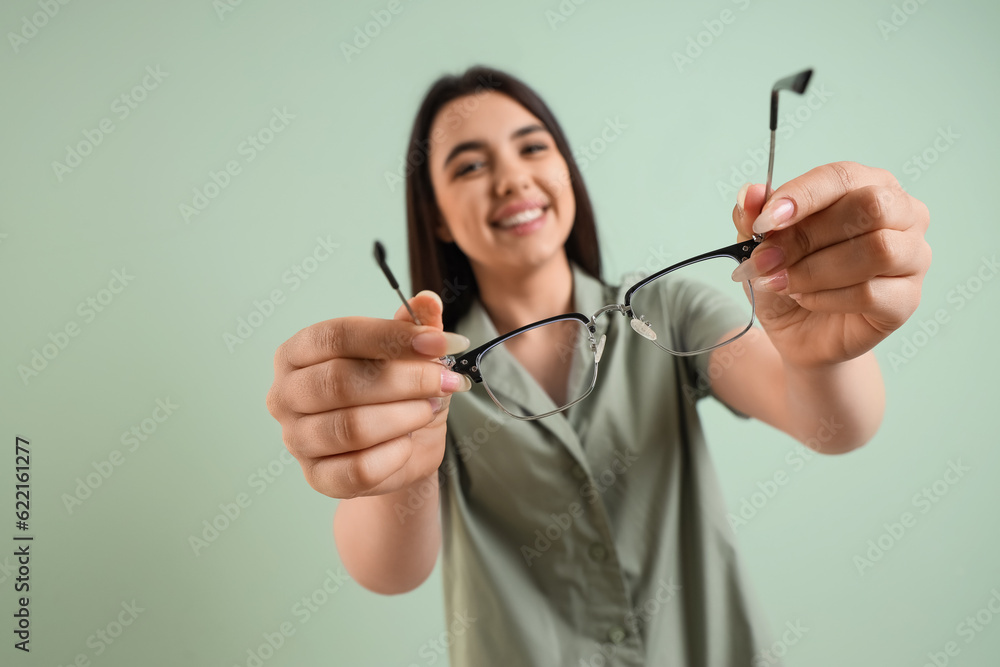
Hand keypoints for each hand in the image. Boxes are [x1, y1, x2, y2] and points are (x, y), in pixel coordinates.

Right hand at [265, 291, 470, 498]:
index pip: (338, 336)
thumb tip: (428, 301)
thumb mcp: (410, 354)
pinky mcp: (317, 477)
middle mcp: (286, 393)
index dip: (391, 338)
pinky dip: (394, 455)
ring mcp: (296, 438)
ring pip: (350, 428)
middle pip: (340, 381)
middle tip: (444, 381)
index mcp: (299, 351)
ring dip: (403, 416)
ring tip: (430, 408)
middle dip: (404, 380)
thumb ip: (416, 327)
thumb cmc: (395, 391)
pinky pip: (358, 470)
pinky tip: (409, 443)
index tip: (439, 344)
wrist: (401, 448)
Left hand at [730, 161, 930, 367]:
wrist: (800, 331)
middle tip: (765, 260)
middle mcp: (902, 214)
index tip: (763, 222)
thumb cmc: (790, 274)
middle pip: (868, 207)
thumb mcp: (760, 245)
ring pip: (875, 250)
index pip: (842, 176)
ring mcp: (913, 257)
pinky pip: (870, 293)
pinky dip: (825, 297)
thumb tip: (750, 193)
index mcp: (870, 184)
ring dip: (814, 270)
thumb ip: (754, 216)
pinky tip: (806, 300)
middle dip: (806, 236)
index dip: (801, 196)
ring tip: (782, 282)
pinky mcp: (907, 299)